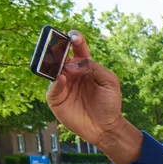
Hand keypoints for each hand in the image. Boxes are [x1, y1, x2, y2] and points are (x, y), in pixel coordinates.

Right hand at [46, 31, 141, 163]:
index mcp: (85, 64)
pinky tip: (63, 78)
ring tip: (60, 61)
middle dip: (57, 47)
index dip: (74, 38)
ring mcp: (62, 83)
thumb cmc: (109, 103)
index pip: (77, 46)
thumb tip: (71, 65)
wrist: (105, 127)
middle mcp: (71, 71)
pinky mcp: (55, 97)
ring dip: (53, 63)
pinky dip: (56, 81)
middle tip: (58, 43)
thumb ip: (93, 67)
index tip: (73, 36)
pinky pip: (53, 86)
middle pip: (60, 54)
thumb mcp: (109, 81)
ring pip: (52, 69)